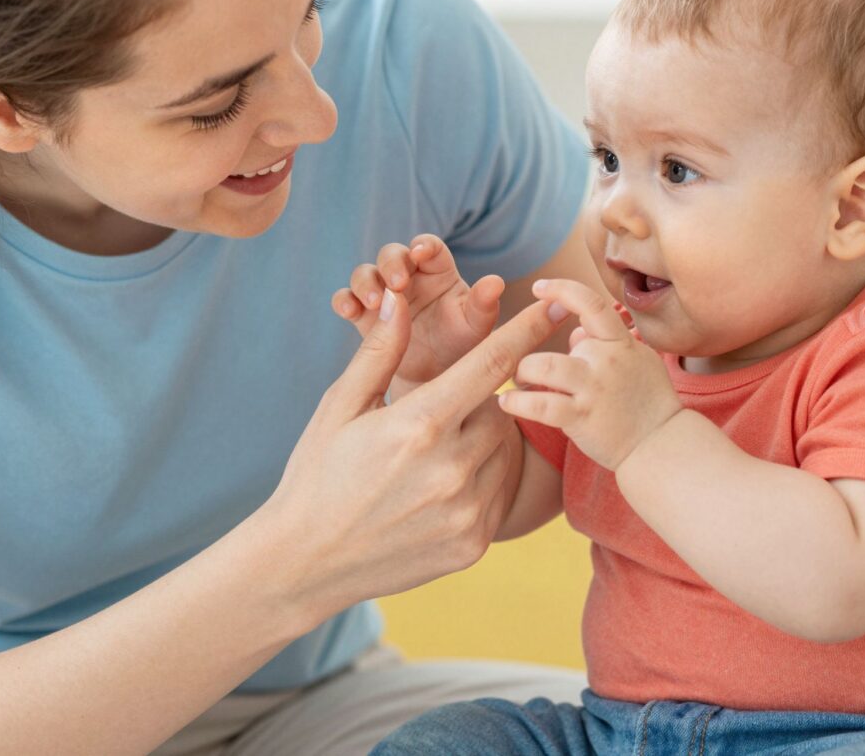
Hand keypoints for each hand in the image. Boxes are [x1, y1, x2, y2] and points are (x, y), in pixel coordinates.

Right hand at [269, 290, 565, 616]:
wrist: (305, 563)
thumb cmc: (318, 473)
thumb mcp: (340, 406)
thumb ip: (379, 352)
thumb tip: (400, 301)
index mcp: (419, 424)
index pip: (493, 364)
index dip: (529, 330)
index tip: (559, 307)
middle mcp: (451, 468)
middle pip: (500, 409)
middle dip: (477, 402)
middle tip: (436, 416)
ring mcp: (467, 512)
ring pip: (502, 451)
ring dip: (478, 441)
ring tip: (428, 457)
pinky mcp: (474, 545)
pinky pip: (498, 493)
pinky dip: (478, 481)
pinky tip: (435, 490)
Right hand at [331, 234, 503, 387]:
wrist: (435, 380)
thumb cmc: (462, 346)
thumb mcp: (475, 327)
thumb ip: (483, 304)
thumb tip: (497, 282)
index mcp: (438, 270)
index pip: (428, 246)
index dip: (422, 245)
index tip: (420, 252)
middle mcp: (408, 276)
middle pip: (392, 254)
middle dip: (391, 263)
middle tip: (397, 282)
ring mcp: (383, 294)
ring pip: (366, 273)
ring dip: (366, 282)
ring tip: (373, 302)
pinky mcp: (363, 315)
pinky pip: (347, 299)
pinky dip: (344, 300)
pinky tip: (348, 311)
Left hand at [497, 278, 682, 471]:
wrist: (663, 445)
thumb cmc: (648, 404)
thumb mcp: (636, 363)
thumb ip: (605, 344)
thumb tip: (576, 330)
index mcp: (621, 342)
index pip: (591, 303)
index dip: (562, 289)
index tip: (538, 287)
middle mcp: (607, 360)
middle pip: (559, 343)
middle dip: (538, 357)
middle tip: (526, 373)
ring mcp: (594, 388)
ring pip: (543, 366)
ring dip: (523, 372)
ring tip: (517, 383)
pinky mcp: (582, 417)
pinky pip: (541, 405)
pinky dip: (518, 403)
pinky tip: (507, 403)